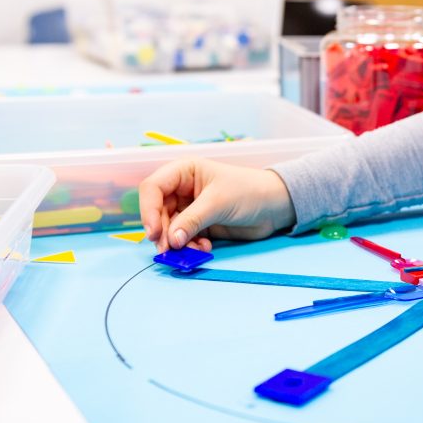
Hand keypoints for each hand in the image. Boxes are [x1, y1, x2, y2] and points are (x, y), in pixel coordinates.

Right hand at [139, 158, 296, 251]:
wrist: (275, 206)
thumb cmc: (249, 192)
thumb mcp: (218, 202)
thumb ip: (192, 220)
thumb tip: (171, 240)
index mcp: (184, 172)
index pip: (153, 188)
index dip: (148, 210)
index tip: (154, 232)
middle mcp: (182, 189)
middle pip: (157, 212)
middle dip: (163, 232)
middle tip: (169, 250)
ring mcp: (190, 208)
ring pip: (169, 228)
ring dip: (177, 242)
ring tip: (192, 250)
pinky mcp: (199, 224)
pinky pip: (183, 238)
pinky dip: (189, 246)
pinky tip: (204, 248)